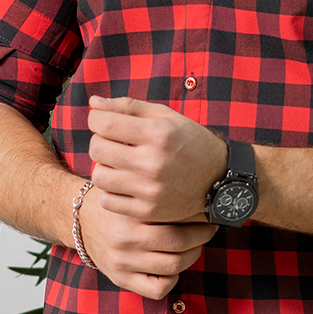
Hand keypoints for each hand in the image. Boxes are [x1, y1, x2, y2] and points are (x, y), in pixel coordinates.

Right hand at [76, 184, 217, 299]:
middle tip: (208, 228)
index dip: (199, 217)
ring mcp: (122, 263)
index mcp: (129, 214)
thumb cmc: (117, 203)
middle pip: (178, 243)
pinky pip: (158, 289)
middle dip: (201, 236)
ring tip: (195, 245)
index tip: (208, 212)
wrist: (83, 220)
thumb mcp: (134, 192)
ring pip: (173, 267)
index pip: (176, 218)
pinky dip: (173, 278)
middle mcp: (124, 240)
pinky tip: (173, 264)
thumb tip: (202, 199)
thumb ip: (161, 196)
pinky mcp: (121, 279)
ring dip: (192, 256)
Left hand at [87, 95, 226, 223]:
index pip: (104, 123)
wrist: (219, 179)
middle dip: (99, 141)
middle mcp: (153, 162)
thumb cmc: (189, 142)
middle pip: (97, 149)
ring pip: (99, 176)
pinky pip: (108, 200)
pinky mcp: (148, 210)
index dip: (96, 118)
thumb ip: (128, 106)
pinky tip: (125, 183)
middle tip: (111, 141)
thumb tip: (93, 102)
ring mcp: (150, 190)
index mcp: (158, 134)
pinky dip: (111, 191)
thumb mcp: (165, 116)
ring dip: (104, 166)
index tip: (101, 120)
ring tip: (118, 163)